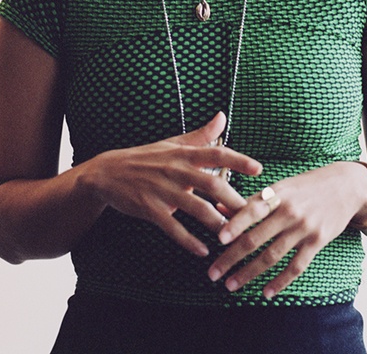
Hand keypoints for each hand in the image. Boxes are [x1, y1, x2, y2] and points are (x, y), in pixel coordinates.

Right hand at [87, 112, 262, 256]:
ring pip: (196, 209)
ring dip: (216, 224)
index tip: (259, 169)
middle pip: (212, 184)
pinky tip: (203, 251)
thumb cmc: (146, 157)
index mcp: (184, 154)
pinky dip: (189, 241)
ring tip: (232, 237)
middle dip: (234, 202)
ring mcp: (162, 190)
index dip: (238, 160)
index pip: (216, 153)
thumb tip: (222, 116)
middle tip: (253, 215)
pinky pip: (172, 228)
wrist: (107, 173)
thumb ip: (201, 135)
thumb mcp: (173, 143)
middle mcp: (176, 170)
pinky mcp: (149, 209)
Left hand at [208, 162, 366, 298]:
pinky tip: (266, 293)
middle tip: (213, 273)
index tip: (218, 240)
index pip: (251, 210)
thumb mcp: (281, 186)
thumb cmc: (306, 185)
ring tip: (231, 285)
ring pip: (272, 257)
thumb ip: (252, 199)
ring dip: (249, 273)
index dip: (235, 224)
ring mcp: (304, 228)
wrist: (346, 186)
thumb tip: (219, 206)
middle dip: (231, 257)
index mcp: (277, 194)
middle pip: (256, 238)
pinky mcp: (317, 242)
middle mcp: (289, 212)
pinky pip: (296, 267)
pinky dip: (280, 282)